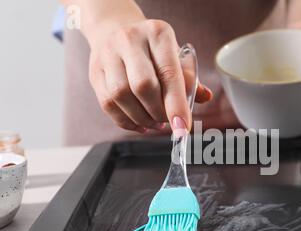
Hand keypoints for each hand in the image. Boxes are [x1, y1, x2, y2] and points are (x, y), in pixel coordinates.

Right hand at [87, 17, 212, 133]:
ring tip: (155, 123)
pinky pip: (108, 105)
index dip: (176, 105)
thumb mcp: (175, 56)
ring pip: (122, 96)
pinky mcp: (95, 72)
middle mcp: (130, 40)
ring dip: (142, 118)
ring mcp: (108, 55)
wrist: (115, 31)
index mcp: (157, 34)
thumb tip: (204, 97)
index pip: (169, 73)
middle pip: (143, 86)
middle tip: (167, 121)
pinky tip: (140, 123)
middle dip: (158, 112)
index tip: (182, 127)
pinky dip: (126, 121)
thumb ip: (189, 79)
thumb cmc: (152, 49)